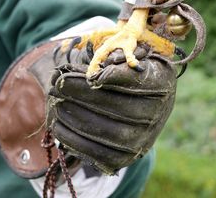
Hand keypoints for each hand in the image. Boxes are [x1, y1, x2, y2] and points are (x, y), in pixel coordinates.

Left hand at [46, 45, 176, 174]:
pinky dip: (71, 138)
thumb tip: (96, 72)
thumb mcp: (131, 57)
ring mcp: (139, 141)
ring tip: (55, 102)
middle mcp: (154, 116)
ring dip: (72, 114)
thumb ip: (117, 57)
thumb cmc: (130, 75)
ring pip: (100, 129)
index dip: (110, 77)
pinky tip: (57, 123)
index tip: (89, 73)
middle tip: (57, 83)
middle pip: (112, 105)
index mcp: (160, 84)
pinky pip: (93, 152)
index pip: (133, 80)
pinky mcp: (122, 158)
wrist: (143, 107)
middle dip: (79, 93)